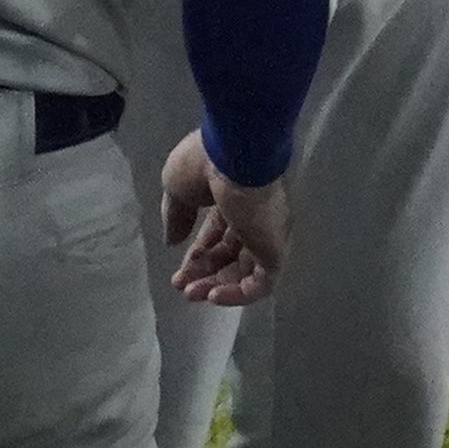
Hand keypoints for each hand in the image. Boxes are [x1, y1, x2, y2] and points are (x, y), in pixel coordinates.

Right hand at [160, 129, 289, 306]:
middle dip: (205, 273)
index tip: (178, 271)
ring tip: (192, 293)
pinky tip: (214, 296)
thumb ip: (176, 216)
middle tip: (182, 287)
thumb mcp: (177, 187)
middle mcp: (255, 215)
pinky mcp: (276, 246)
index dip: (199, 255)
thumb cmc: (206, 162)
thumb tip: (172, 241)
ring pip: (247, 271)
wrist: (236, 152)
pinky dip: (240, 294)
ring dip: (218, 286)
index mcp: (234, 197)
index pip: (220, 233)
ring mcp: (268, 232)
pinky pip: (263, 282)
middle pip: (232, 254)